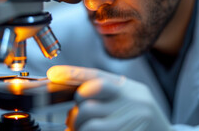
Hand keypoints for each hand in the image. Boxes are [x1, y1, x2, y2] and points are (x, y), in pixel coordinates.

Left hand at [47, 65, 171, 130]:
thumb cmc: (145, 120)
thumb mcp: (131, 99)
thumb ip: (108, 92)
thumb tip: (79, 92)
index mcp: (130, 89)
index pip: (97, 76)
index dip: (73, 73)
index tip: (54, 74)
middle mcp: (131, 101)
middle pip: (87, 96)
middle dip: (75, 110)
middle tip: (74, 120)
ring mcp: (128, 120)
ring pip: (87, 120)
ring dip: (78, 126)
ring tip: (79, 130)